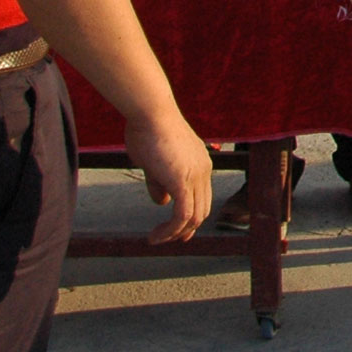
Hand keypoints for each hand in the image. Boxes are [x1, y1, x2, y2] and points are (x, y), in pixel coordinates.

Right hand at [124, 106, 215, 243]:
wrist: (150, 112)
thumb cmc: (147, 129)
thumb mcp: (153, 162)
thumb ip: (160, 182)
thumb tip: (163, 202)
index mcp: (200, 163)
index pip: (202, 197)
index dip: (191, 217)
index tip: (175, 231)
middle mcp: (204, 170)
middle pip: (202, 210)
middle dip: (186, 230)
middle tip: (166, 239)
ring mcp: (196, 175)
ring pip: (194, 217)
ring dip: (175, 233)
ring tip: (155, 239)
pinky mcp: (183, 181)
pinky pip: (183, 216)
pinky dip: (170, 231)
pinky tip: (155, 237)